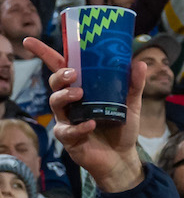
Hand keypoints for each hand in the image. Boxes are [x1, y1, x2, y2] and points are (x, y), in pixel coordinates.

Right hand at [25, 38, 143, 192]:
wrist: (122, 156)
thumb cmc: (121, 126)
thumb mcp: (132, 103)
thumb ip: (134, 84)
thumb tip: (139, 63)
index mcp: (82, 88)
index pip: (61, 68)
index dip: (44, 54)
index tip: (29, 41)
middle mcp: (70, 102)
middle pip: (55, 84)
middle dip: (60, 76)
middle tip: (73, 74)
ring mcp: (67, 119)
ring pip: (55, 104)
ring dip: (65, 96)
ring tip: (80, 94)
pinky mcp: (69, 138)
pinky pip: (67, 130)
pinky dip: (79, 127)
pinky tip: (91, 124)